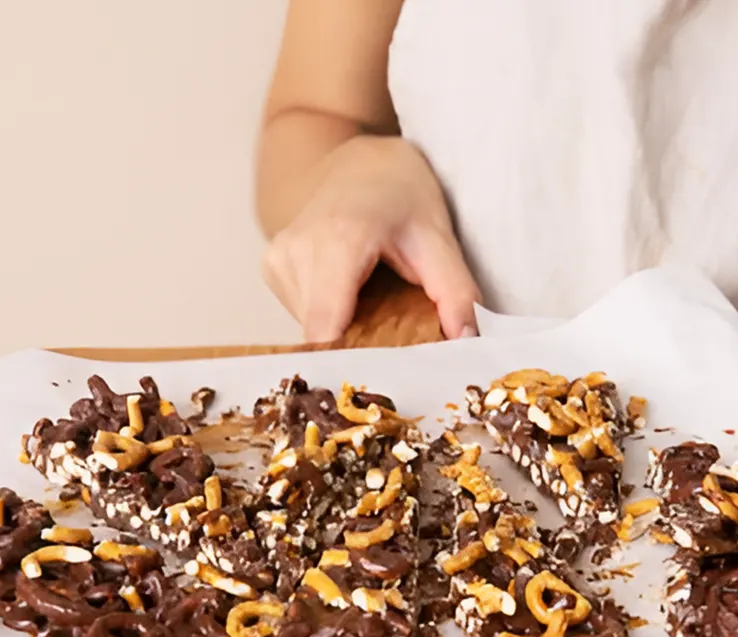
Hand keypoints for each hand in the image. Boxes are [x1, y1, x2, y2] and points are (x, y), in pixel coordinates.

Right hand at [262, 136, 479, 342]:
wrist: (357, 158)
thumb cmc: (399, 189)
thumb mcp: (437, 234)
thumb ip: (454, 291)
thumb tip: (466, 343)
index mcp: (337, 240)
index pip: (328, 331)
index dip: (356, 362)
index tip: (388, 377)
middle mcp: (295, 250)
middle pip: (322, 336)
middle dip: (360, 348)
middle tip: (396, 343)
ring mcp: (277, 259)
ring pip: (310, 330)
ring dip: (346, 331)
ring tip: (375, 307)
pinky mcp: (271, 267)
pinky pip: (302, 315)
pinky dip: (331, 316)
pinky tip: (353, 293)